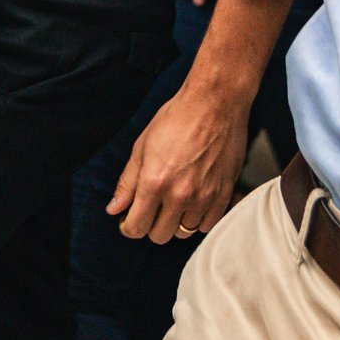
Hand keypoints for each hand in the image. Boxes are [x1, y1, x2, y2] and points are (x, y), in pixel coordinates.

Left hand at [111, 76, 246, 244]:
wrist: (215, 103)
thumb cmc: (177, 118)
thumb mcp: (142, 146)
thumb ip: (128, 182)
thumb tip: (115, 208)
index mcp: (155, 182)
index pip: (136, 228)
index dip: (129, 226)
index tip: (130, 219)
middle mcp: (180, 195)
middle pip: (160, 235)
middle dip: (151, 225)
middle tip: (152, 208)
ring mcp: (205, 196)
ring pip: (184, 233)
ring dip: (175, 222)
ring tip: (174, 202)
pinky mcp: (224, 194)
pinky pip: (207, 225)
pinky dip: (197, 219)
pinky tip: (193, 202)